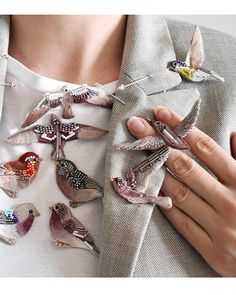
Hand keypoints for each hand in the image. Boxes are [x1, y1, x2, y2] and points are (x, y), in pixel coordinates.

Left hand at [127, 107, 235, 276]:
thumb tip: (233, 134)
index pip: (206, 148)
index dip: (181, 129)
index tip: (160, 114)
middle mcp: (230, 201)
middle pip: (186, 166)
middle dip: (158, 143)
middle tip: (137, 126)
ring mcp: (220, 227)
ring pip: (180, 193)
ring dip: (156, 171)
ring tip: (137, 151)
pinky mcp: (211, 249)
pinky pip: (181, 222)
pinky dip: (164, 203)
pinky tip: (150, 187)